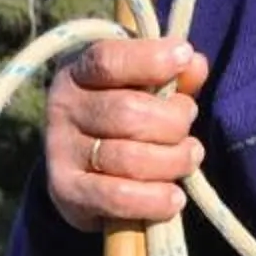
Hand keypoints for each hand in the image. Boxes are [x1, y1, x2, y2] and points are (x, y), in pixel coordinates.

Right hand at [45, 37, 206, 232]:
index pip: (108, 60)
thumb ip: (174, 77)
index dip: (150, 58)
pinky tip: (173, 196)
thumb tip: (194, 65)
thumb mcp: (148, 88)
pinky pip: (118, 197)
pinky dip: (155, 199)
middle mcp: (64, 108)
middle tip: (186, 127)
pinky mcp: (67, 191)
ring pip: (130, 158)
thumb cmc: (127, 115)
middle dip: (174, 122)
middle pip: (129, 113)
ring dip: (174, 161)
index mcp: (80, 73)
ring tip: (188, 157)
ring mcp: (61, 151)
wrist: (86, 167)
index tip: (182, 56)